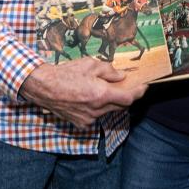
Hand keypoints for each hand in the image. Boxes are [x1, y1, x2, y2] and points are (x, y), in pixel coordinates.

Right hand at [18, 57, 146, 127]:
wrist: (44, 87)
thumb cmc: (66, 73)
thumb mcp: (90, 65)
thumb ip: (109, 71)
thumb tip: (121, 77)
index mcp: (101, 94)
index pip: (128, 98)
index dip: (138, 93)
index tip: (144, 86)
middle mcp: (97, 110)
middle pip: (120, 106)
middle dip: (125, 96)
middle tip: (126, 85)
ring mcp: (89, 119)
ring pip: (108, 111)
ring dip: (111, 102)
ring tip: (104, 90)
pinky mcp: (81, 124)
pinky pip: (96, 116)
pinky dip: (98, 108)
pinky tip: (91, 98)